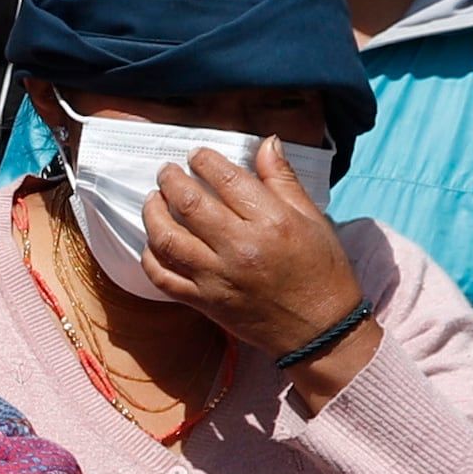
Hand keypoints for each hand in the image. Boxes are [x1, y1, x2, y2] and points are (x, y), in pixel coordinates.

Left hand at [138, 145, 363, 370]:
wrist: (320, 331)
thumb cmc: (322, 271)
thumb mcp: (313, 218)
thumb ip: (283, 179)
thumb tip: (267, 142)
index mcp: (271, 222)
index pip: (225, 179)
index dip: (204, 161)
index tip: (196, 155)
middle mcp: (240, 248)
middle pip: (189, 204)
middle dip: (170, 180)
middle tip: (166, 171)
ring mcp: (217, 278)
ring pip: (168, 239)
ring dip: (153, 214)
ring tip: (153, 200)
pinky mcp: (204, 303)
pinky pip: (163, 278)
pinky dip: (150, 257)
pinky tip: (153, 242)